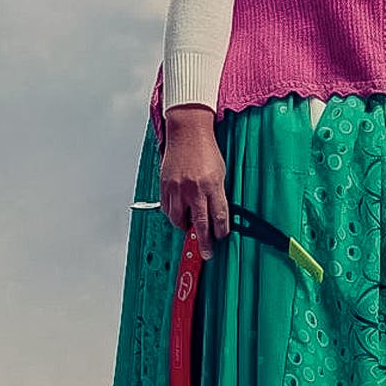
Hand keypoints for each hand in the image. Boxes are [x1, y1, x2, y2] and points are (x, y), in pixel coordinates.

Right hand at [160, 105, 229, 257]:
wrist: (187, 132)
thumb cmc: (206, 150)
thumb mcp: (220, 172)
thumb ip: (218, 194)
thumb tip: (216, 216)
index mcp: (212, 185)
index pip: (219, 216)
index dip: (221, 232)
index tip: (221, 238)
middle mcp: (195, 189)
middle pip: (200, 224)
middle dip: (204, 243)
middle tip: (207, 253)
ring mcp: (178, 188)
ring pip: (179, 220)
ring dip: (185, 226)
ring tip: (190, 224)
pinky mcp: (165, 186)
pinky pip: (167, 209)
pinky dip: (173, 214)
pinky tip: (179, 211)